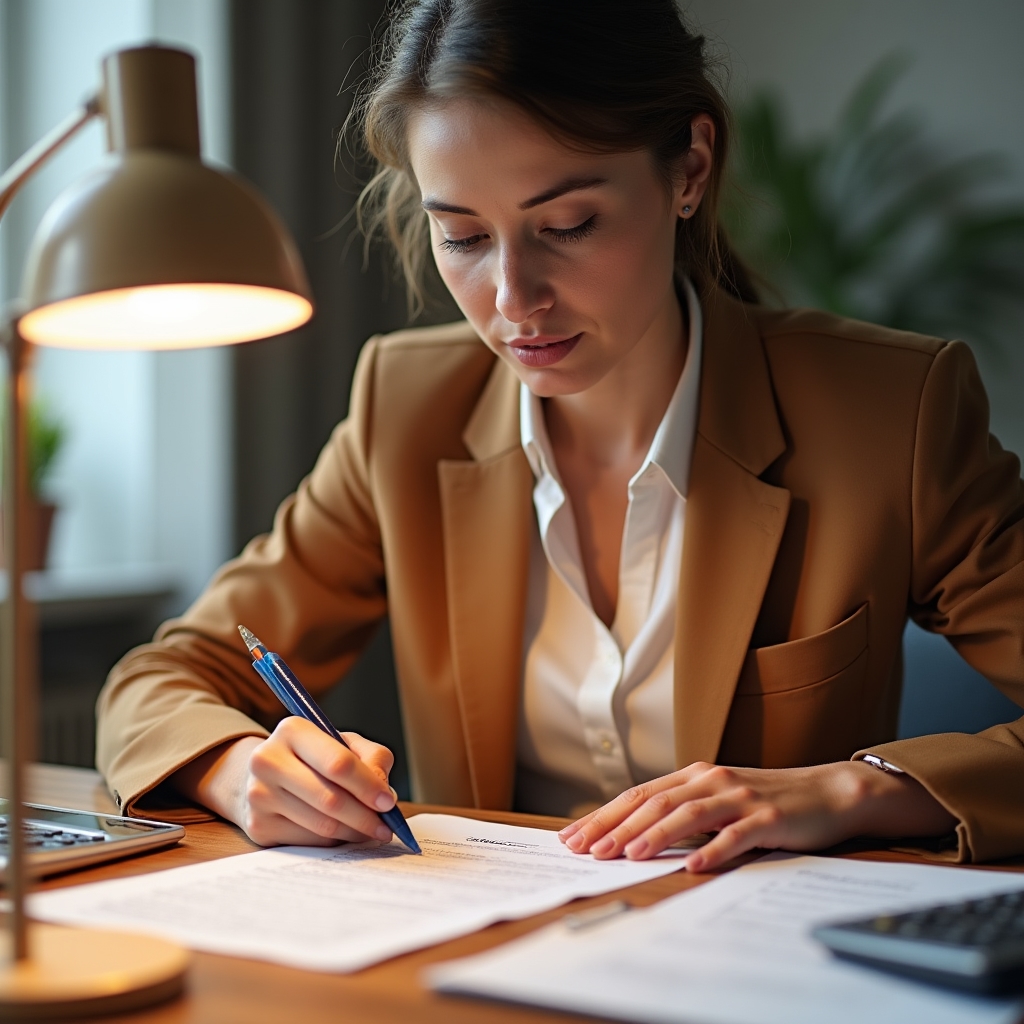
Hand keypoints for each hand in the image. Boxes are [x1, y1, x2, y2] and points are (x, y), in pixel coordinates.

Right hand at [172, 719, 396, 847]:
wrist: (267, 776)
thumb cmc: (315, 758)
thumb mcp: (345, 744)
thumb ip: (373, 758)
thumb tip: (383, 792)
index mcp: (293, 730)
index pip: (338, 763)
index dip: (368, 786)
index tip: (387, 802)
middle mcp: (268, 760)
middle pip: (330, 799)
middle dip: (365, 817)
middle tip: (386, 827)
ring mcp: (259, 795)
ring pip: (321, 825)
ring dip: (354, 832)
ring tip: (369, 830)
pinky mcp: (258, 826)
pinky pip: (309, 841)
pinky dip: (333, 840)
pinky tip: (340, 831)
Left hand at [557, 761, 956, 871]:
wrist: (827, 793)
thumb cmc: (766, 801)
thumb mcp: (718, 800)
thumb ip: (681, 812)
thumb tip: (631, 837)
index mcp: (694, 776)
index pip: (638, 795)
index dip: (603, 814)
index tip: (573, 836)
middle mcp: (711, 780)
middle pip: (654, 802)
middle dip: (617, 826)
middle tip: (588, 850)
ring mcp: (739, 797)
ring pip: (688, 814)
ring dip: (655, 835)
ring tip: (628, 855)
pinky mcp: (767, 818)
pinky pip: (735, 835)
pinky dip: (712, 850)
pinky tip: (692, 866)